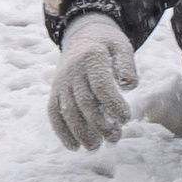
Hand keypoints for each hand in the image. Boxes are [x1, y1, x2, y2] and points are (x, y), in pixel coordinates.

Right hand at [47, 13, 137, 150]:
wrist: (82, 35)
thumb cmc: (107, 45)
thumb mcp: (121, 46)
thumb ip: (127, 64)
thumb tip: (129, 86)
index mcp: (91, 57)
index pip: (101, 86)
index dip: (113, 105)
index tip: (126, 119)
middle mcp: (72, 70)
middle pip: (85, 103)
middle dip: (100, 124)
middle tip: (115, 138)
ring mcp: (61, 82)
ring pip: (68, 111)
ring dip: (81, 133)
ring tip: (96, 146)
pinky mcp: (54, 91)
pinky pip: (53, 113)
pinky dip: (61, 131)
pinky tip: (74, 147)